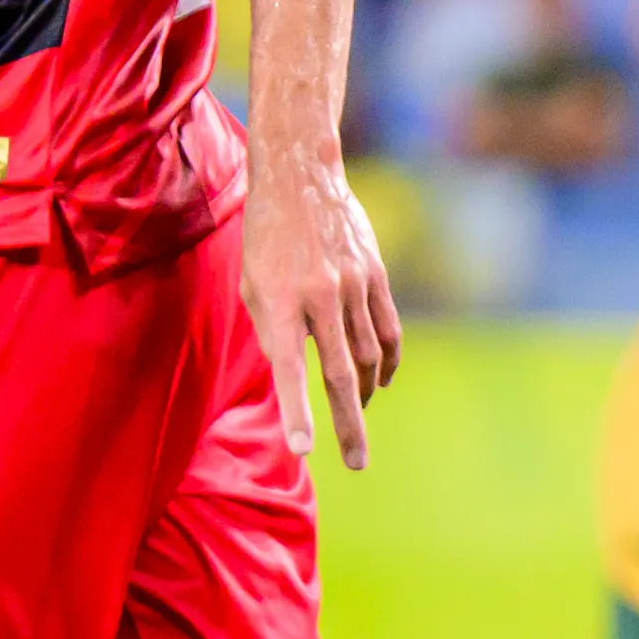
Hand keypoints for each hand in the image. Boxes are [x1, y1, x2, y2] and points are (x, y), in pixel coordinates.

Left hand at [240, 145, 401, 469]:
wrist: (301, 176)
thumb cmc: (266, 236)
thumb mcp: (251, 282)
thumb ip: (271, 330)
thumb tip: (293, 376)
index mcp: (279, 300)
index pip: (288, 367)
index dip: (296, 411)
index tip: (303, 450)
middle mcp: (318, 297)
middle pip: (340, 374)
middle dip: (348, 425)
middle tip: (357, 463)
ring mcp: (353, 286)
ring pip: (369, 357)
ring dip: (364, 394)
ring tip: (355, 417)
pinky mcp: (376, 275)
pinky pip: (388, 331)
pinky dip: (387, 362)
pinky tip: (379, 381)